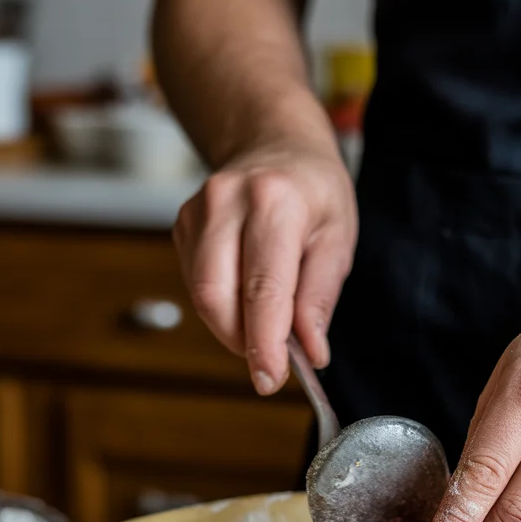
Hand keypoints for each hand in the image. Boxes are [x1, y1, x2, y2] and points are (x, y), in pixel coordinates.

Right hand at [173, 141, 356, 392]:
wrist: (276, 142)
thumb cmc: (314, 192)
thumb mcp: (338, 239)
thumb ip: (320, 298)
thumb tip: (310, 352)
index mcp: (276, 201)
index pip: (263, 289)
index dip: (264, 343)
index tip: (270, 379)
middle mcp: (228, 200)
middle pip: (217, 295)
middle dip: (242, 342)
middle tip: (272, 365)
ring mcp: (197, 210)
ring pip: (202, 295)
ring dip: (232, 327)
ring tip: (266, 328)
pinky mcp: (182, 224)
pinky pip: (195, 283)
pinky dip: (222, 306)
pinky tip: (246, 298)